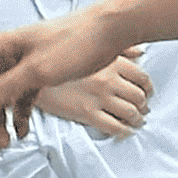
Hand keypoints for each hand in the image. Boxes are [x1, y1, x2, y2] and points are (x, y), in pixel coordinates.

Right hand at [0, 11, 132, 137]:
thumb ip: (2, 91)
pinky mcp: (41, 71)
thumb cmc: (74, 43)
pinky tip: (23, 133)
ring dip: (0, 120)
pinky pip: (20, 96)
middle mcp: (6, 53)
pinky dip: (19, 114)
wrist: (109, 31)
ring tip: (7, 145)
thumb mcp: (36, 72)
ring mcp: (23, 63)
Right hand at [35, 56, 151, 138]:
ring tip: (136, 122)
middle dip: (143, 106)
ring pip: (131, 113)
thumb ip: (117, 49)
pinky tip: (123, 132)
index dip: (147, 88)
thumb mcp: (88, 45)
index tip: (146, 93)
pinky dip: (124, 131)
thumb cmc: (57, 56)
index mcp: (110, 60)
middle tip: (142, 110)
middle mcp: (108, 77)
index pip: (142, 76)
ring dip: (137, 120)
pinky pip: (115, 127)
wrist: (30, 70)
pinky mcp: (87, 112)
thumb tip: (141, 52)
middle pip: (139, 96)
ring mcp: (98, 96)